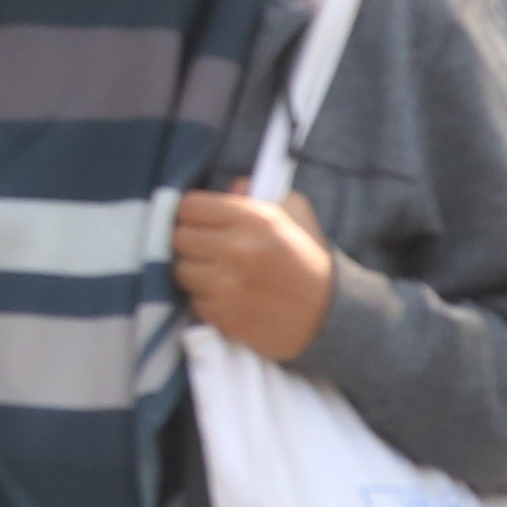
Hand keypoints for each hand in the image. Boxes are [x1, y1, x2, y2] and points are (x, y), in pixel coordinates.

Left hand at [174, 188, 338, 361]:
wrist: (327, 314)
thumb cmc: (308, 258)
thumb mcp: (294, 212)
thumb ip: (257, 194)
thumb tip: (229, 189)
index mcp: (253, 219)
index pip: (190, 206)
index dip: (192, 212)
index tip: (201, 219)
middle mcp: (235, 250)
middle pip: (179, 238)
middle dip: (190, 240)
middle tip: (206, 247)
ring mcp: (226, 286)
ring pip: (181, 270)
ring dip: (194, 270)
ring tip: (214, 272)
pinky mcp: (223, 317)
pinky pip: (193, 300)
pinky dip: (204, 298)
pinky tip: (224, 295)